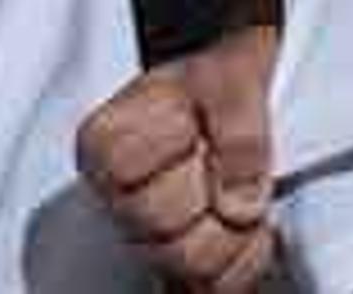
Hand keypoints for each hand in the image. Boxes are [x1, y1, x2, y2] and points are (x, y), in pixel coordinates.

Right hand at [75, 25, 280, 288]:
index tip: (193, 125)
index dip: (175, 147)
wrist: (240, 96)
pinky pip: (219, 286)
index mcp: (103, 145)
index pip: (123, 169)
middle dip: (209, 190)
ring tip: (238, 190)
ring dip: (233, 228)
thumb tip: (237, 205)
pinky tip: (250, 223)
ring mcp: (150, 240)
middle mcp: (116, 200)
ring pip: (190, 264)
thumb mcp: (230, 80)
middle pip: (159, 226)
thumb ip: (237, 132)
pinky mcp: (186, 268)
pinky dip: (246, 257)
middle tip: (221, 159)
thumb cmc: (222, 84)